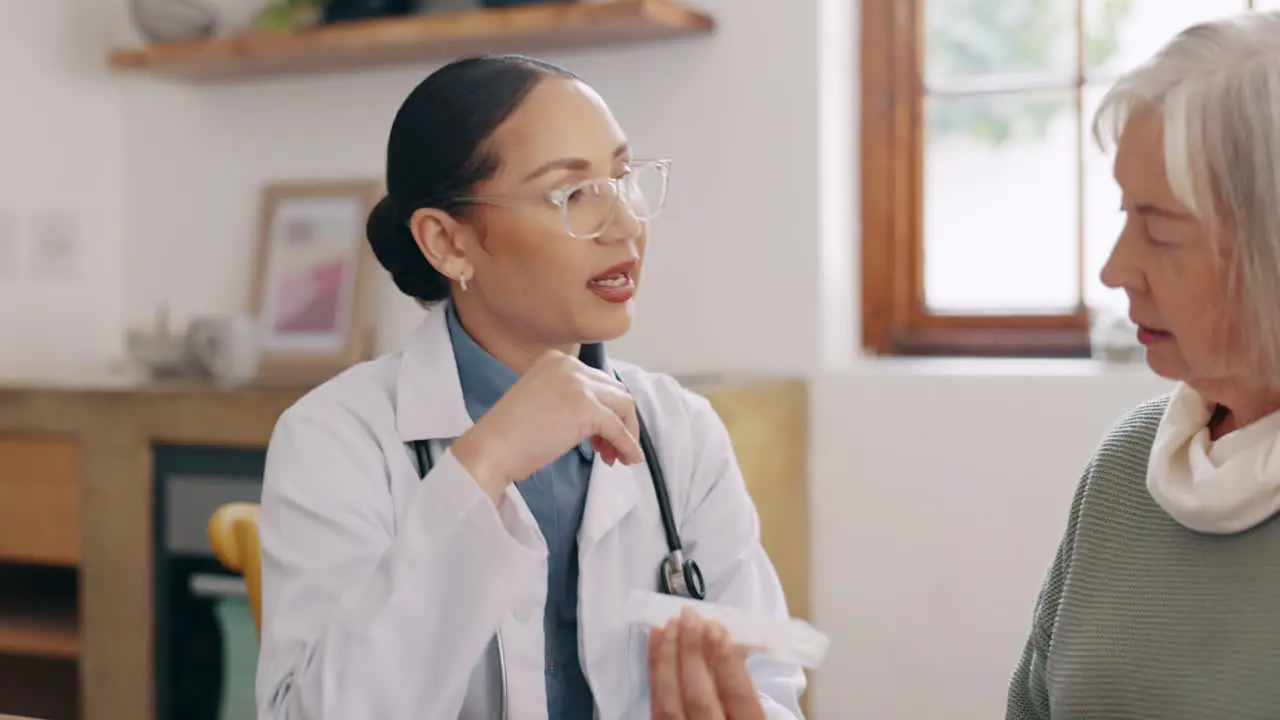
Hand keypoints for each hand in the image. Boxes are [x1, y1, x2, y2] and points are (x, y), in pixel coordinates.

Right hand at [450, 349, 643, 502]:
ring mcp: (579, 385)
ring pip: (624, 406)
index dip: (606, 409)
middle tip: (609, 449)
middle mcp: (570, 365)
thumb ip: (568, 397)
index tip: (601, 435)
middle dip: (619, 421)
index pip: (598, 381)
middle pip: (615, 391)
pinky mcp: (587, 408)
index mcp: (556, 360)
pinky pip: (619, 428)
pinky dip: (628, 444)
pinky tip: (627, 459)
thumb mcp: (542, 400)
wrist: (492, 448)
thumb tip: (602, 418)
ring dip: (626, 433)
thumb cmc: (510, 434)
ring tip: (614, 458)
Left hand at [649, 608, 765, 719]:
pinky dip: (654, 675)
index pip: (739, 698)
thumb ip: (744, 686)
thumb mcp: (755, 714)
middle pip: (700, 699)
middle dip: (691, 654)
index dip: (727, 662)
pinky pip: (655, 709)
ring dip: (667, 660)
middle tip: (689, 617)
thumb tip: (728, 644)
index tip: (716, 628)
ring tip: (669, 626)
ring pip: (669, 706)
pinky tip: (657, 649)